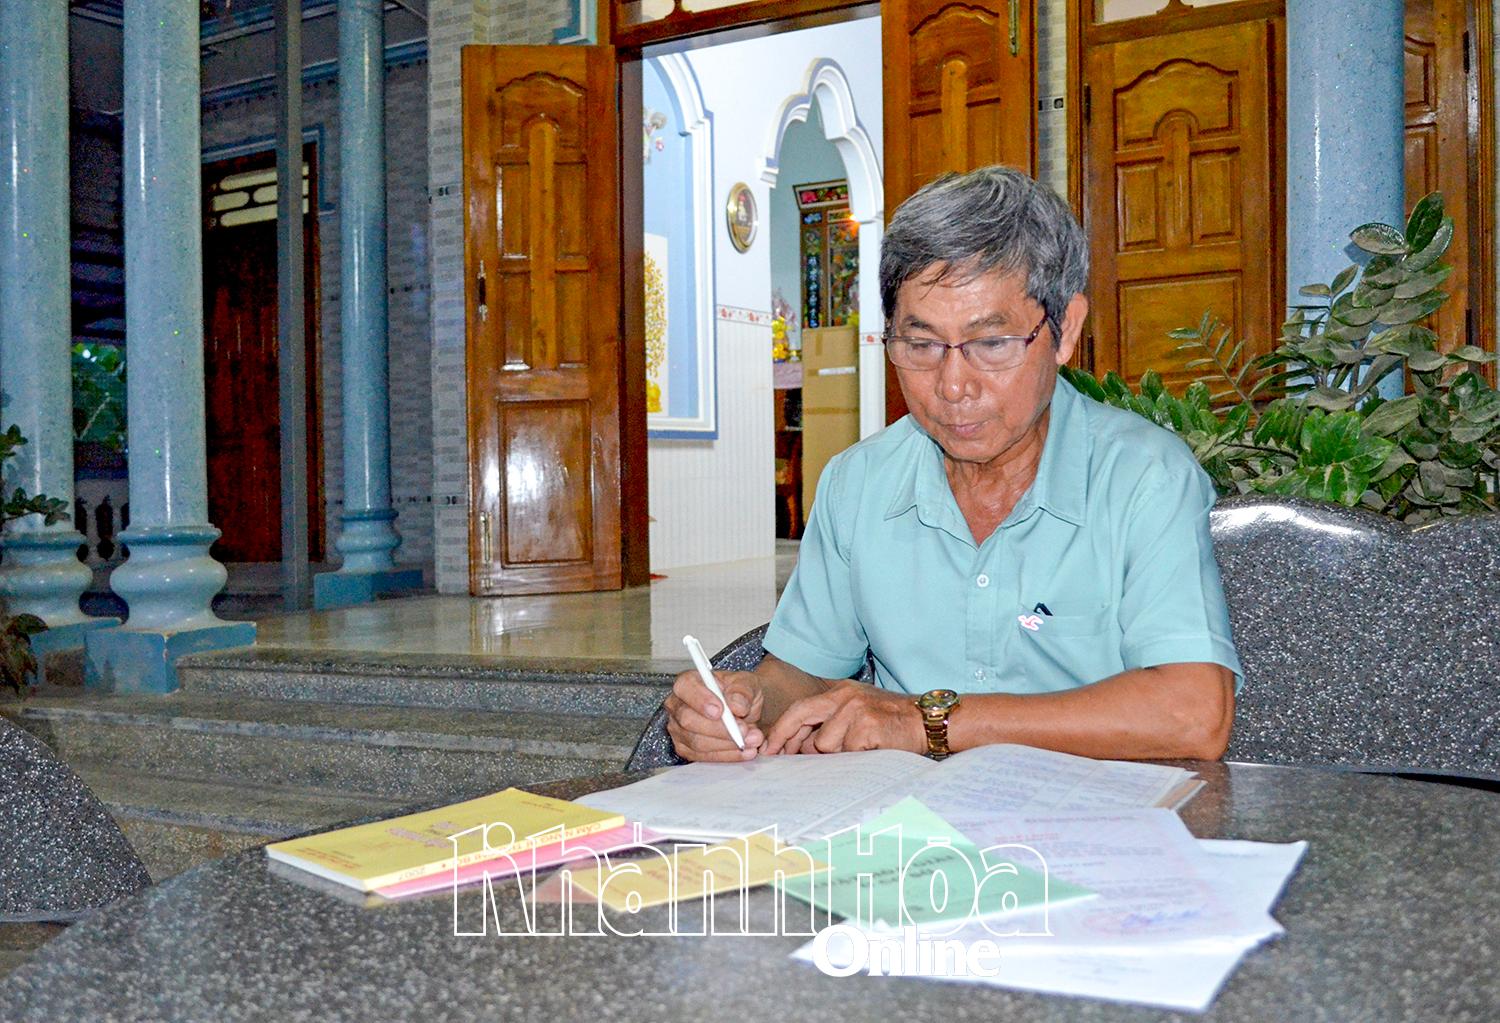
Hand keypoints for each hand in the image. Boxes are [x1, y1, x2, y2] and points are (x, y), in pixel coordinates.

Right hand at [664, 668, 765, 761]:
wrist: (747, 710)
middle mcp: (678, 705)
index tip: (720, 710)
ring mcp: (678, 729)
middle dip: (719, 729)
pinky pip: (703, 757)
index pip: (685, 687)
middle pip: (688, 720)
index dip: (701, 700)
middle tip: (744, 730)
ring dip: (728, 744)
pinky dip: (727, 755)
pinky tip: (744, 751)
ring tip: (752, 740)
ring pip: (697, 742)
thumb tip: (736, 705)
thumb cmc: (741, 694)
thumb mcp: (747, 684)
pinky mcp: (686, 748)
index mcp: (689, 682)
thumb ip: (742, 691)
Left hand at [762, 681, 926, 754]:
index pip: (800, 708)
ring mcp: (855, 709)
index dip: (782, 730)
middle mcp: (844, 696)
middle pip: (802, 718)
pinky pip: (847, 752)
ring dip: (838, 754)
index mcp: (839, 692)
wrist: (927, 720)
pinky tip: (873, 749)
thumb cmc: (892, 722)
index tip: (769, 749)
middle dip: (790, 742)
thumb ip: (831, 724)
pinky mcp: (867, 725)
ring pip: (824, 744)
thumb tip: (801, 748)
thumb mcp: (858, 713)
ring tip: (861, 748)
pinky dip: (857, 758)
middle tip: (780, 758)